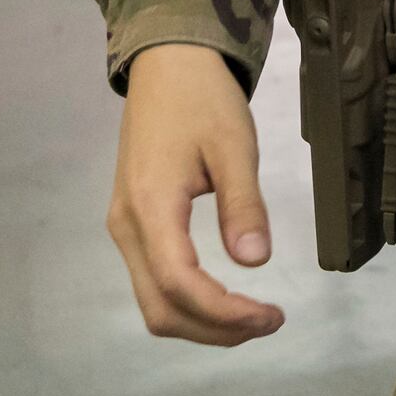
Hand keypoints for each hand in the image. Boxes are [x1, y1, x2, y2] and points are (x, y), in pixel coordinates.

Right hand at [107, 40, 285, 345]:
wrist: (167, 66)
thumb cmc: (203, 100)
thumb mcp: (234, 146)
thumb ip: (243, 204)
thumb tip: (256, 260)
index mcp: (151, 207)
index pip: (180, 283)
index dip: (224, 312)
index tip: (270, 317)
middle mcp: (128, 227)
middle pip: (160, 307)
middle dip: (214, 329)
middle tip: (269, 322)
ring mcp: (125, 228)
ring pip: (153, 301)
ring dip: (201, 321)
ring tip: (252, 317)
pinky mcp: (133, 224)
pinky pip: (153, 281)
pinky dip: (188, 302)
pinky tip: (225, 297)